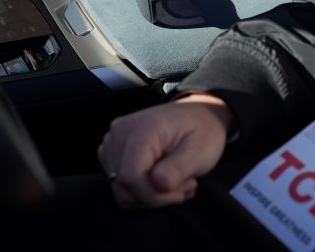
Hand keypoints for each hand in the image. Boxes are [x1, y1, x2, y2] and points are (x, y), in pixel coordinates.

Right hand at [98, 93, 232, 209]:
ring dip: (150, 195)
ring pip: (121, 190)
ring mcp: (113, 142)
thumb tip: (159, 185)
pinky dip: (142, 191)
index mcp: (142, 129)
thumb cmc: (201, 131)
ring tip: (176, 183)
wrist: (198, 116)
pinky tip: (163, 180)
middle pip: (124, 186)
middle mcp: (120, 133)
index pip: (131, 176)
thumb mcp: (200, 150)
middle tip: (184, 186)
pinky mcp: (113, 152)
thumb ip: (178, 168)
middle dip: (155, 196)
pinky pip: (120, 185)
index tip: (180, 194)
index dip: (153, 195)